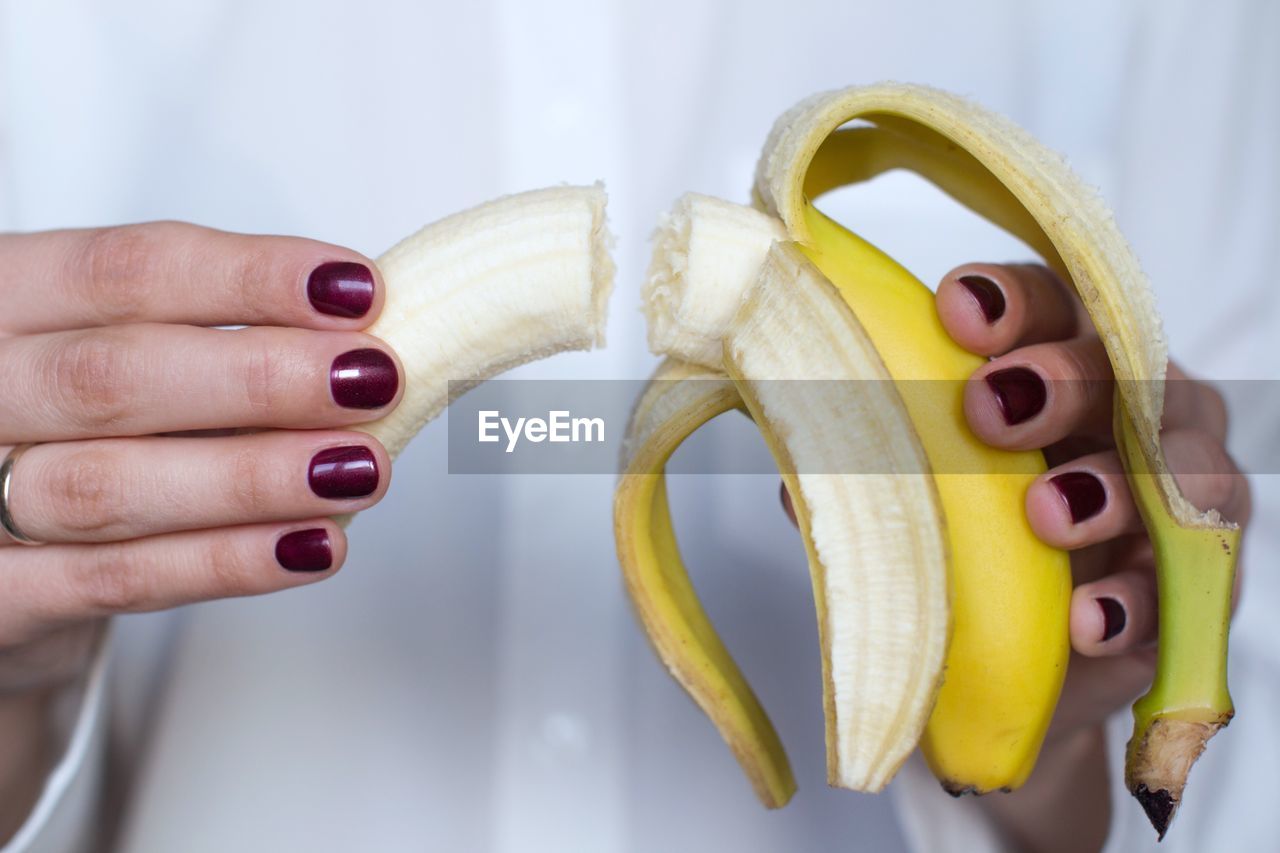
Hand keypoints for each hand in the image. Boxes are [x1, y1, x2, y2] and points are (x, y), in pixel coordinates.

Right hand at [0, 222, 400, 839]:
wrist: (2, 562)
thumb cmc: (81, 433)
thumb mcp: (126, 356)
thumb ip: (219, 337)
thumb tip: (363, 335)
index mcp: (6, 300)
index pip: (121, 270)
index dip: (247, 278)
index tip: (357, 289)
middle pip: (110, 375)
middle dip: (259, 378)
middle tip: (373, 381)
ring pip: (109, 485)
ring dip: (253, 476)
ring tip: (361, 469)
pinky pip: (114, 580)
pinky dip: (224, 562)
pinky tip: (313, 545)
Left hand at [782, 261, 1250, 852]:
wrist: (1010, 672)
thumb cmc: (963, 552)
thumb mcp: (908, 500)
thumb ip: (866, 469)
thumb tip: (795, 466)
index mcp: (1052, 368)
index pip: (1047, 305)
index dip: (1010, 299)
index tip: (955, 310)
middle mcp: (1126, 415)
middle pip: (1121, 368)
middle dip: (1059, 378)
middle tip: (992, 409)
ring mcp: (1171, 499)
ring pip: (1183, 465)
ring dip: (1111, 485)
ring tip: (1047, 515)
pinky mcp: (1191, 587)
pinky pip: (1189, 584)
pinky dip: (1136, 599)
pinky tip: (1086, 619)